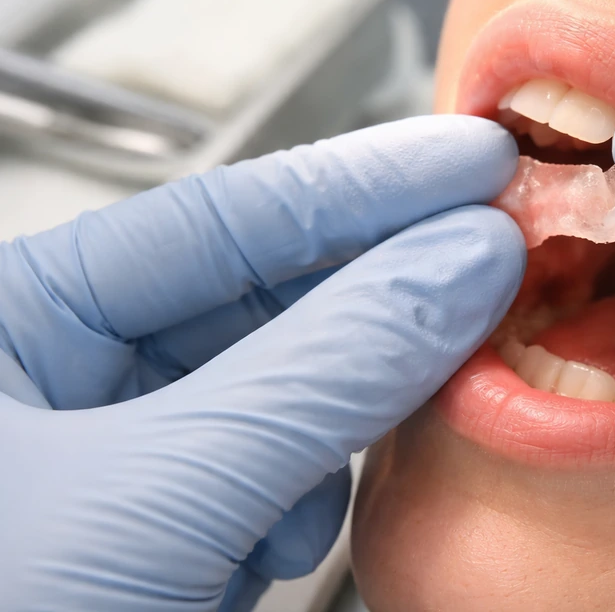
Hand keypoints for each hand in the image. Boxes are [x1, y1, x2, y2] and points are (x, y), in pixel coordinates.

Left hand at [0, 116, 524, 611]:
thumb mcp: (158, 497)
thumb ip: (324, 371)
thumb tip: (461, 263)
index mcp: (22, 321)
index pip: (225, 214)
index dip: (366, 181)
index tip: (473, 160)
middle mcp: (66, 375)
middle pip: (262, 293)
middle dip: (379, 285)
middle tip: (492, 254)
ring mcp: (121, 456)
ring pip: (280, 385)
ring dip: (346, 402)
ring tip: (401, 404)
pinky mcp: (168, 529)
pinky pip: (270, 467)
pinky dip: (305, 489)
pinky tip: (293, 529)